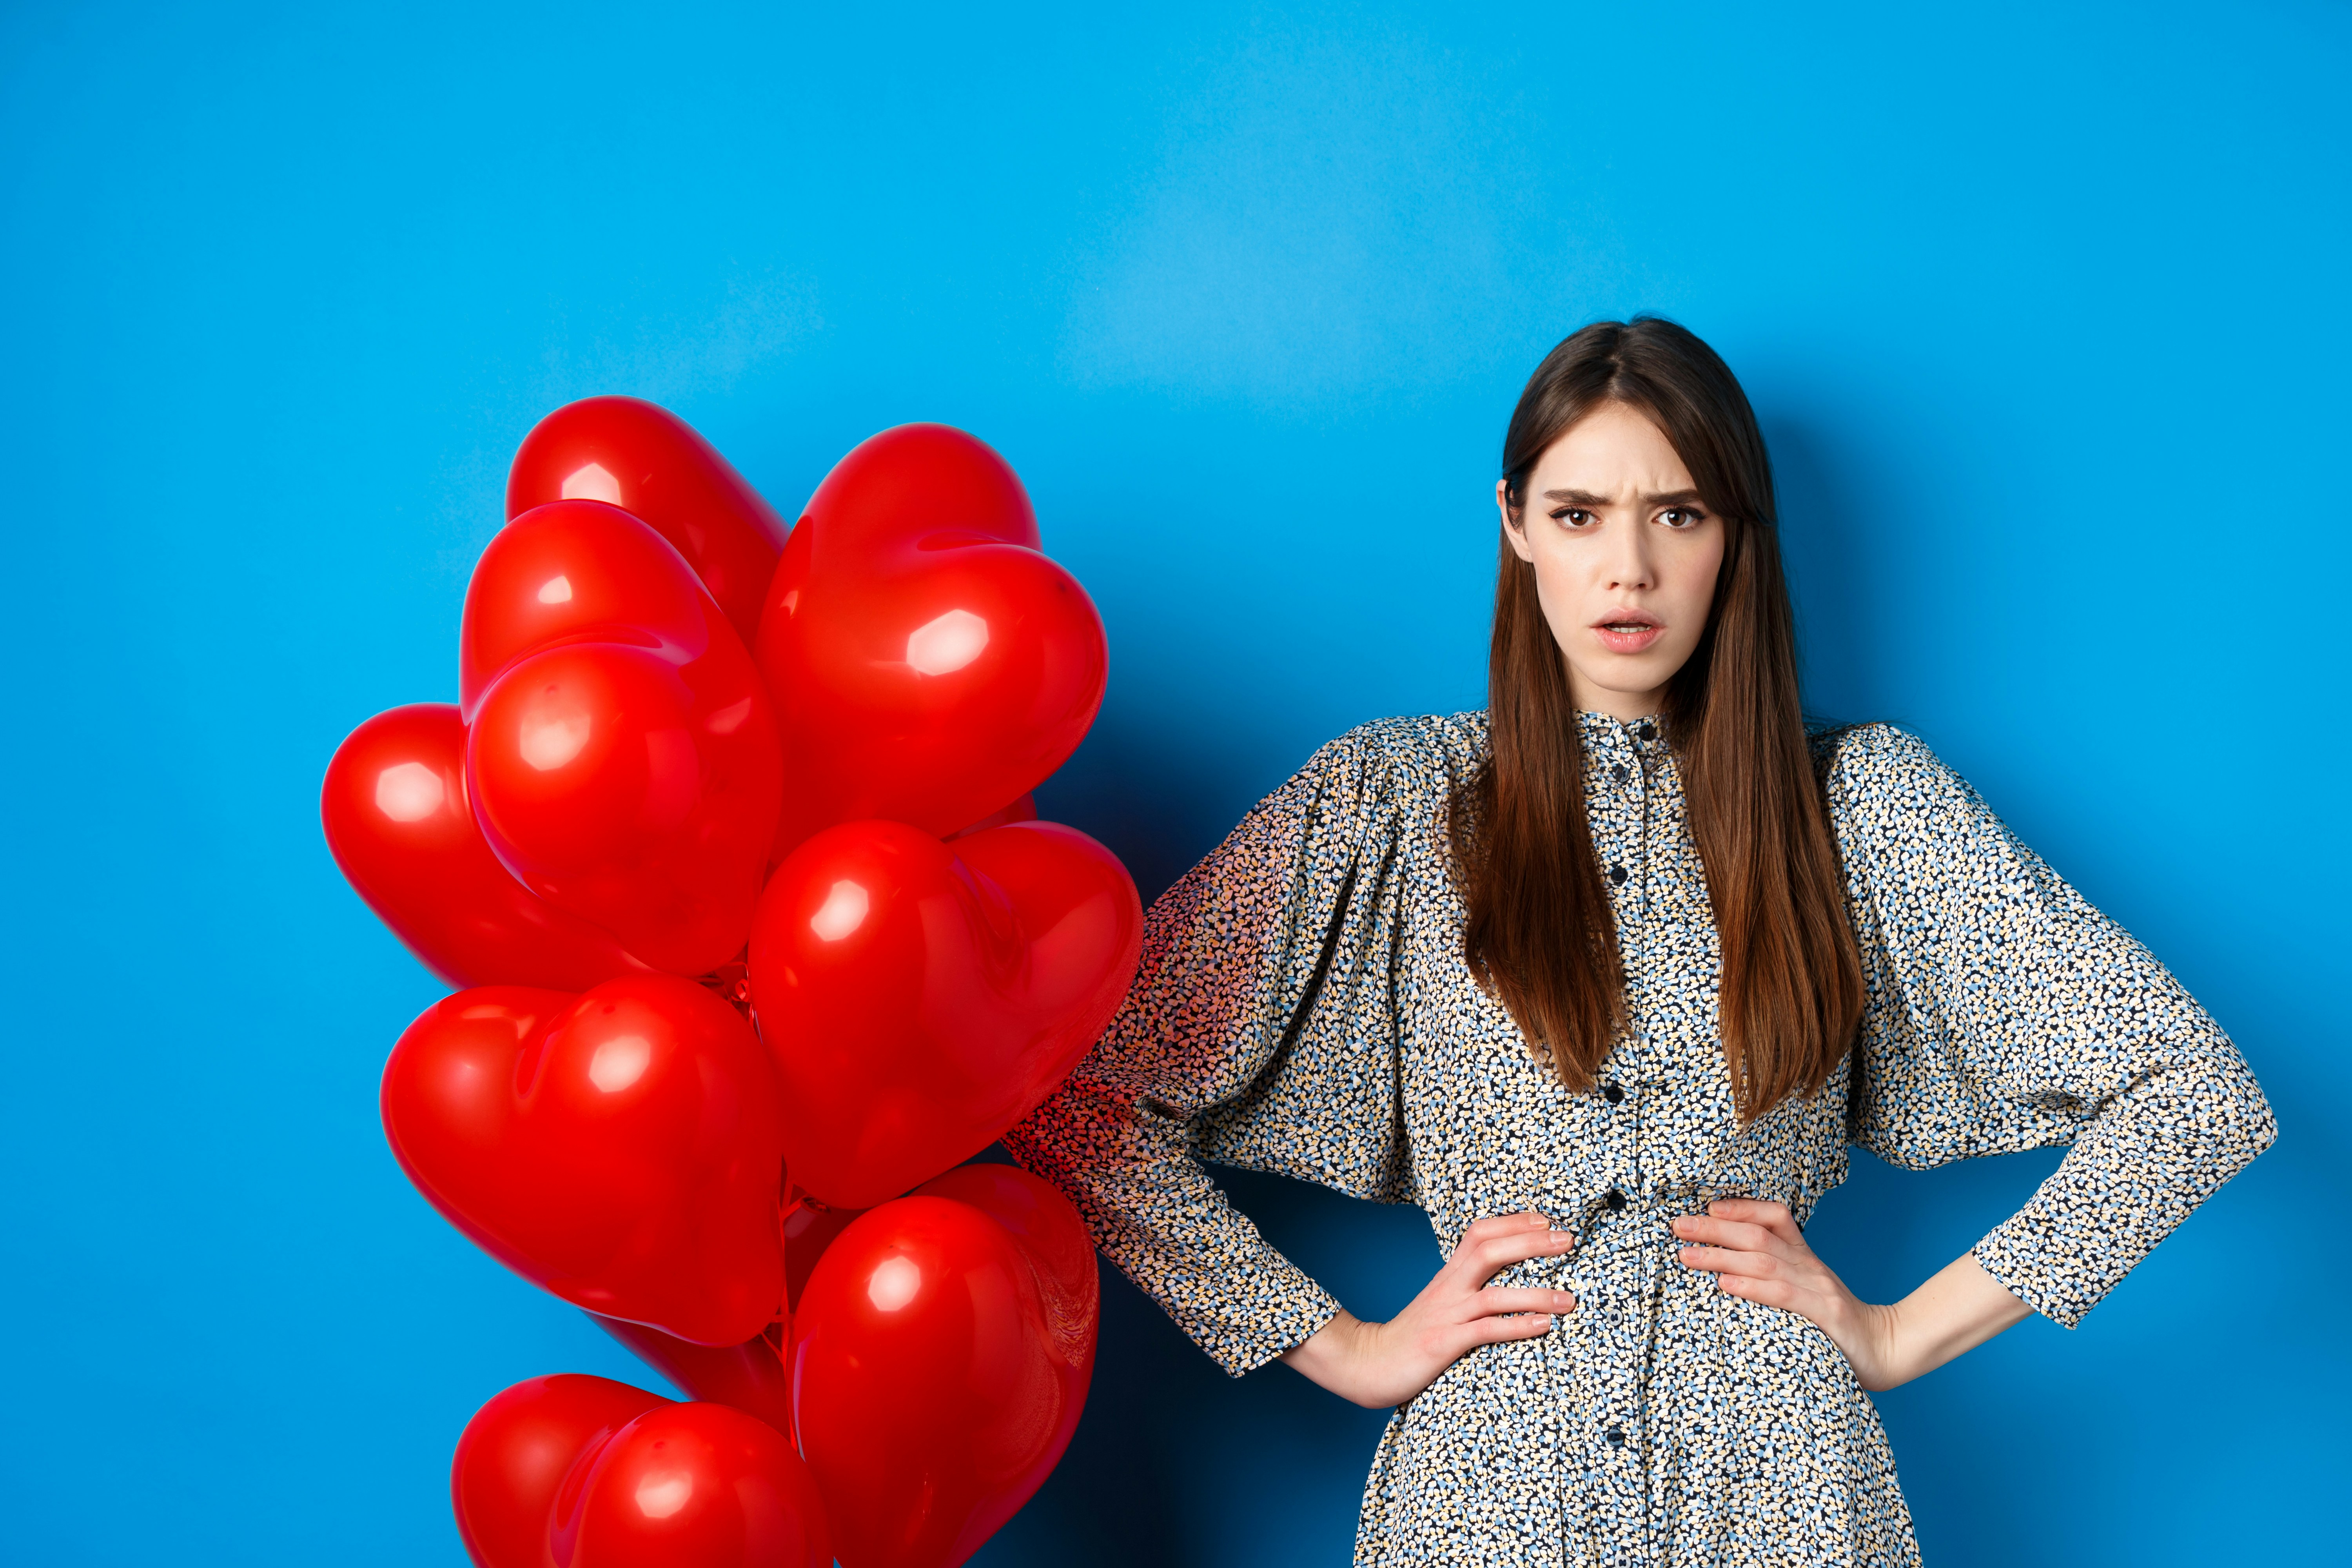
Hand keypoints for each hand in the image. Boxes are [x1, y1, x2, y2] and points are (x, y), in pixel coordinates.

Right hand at [1279, 1211, 1577, 1408]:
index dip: (1513, 1222)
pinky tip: (1543, 1326)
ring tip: (1569, 1299)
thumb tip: (1504, 1278)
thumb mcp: (1441, 1301)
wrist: (1369, 1363)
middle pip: (1488, 1250)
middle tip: (1568, 1240)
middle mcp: (1447, 1288)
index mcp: (1448, 1274)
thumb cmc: (1414, 1334)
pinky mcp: (1444, 1344)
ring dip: (1536, 1294)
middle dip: (1530, 1242)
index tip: (1546, 1219)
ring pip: (1493, 1295)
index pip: (1479, 1233)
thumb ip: (1467, 1285)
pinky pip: (1485, 1331)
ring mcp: (1446, 1315)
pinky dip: (1517, 1327)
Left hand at [1672, 1198, 2031, 1390]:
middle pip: (1758, 1235)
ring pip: (1764, 1261)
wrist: (1890, 1349)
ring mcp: (1819, 1288)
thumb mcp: (1807, 1292)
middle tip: (1677, 1226)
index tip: (1707, 1206)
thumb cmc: (1838, 1326)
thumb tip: (1724, 1273)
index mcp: (1805, 1258)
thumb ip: (1775, 1279)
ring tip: (1687, 1255)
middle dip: (1714, 1228)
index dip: (1741, 1207)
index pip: (1775, 1217)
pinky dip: (1752, 1287)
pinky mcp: (1825, 1315)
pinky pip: (1784, 1294)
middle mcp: (1810, 1266)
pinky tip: (1725, 1285)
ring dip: (1721, 1256)